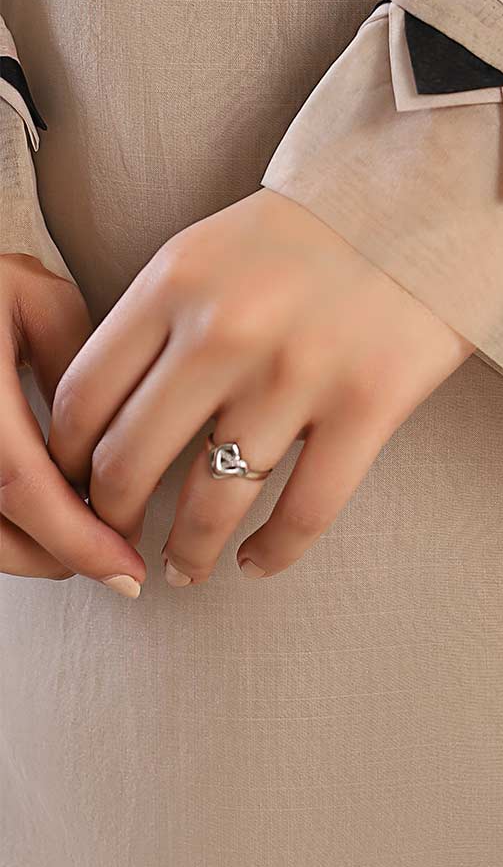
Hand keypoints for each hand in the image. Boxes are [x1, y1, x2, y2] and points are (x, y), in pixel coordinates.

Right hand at [1, 252, 144, 590]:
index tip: (127, 566)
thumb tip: (115, 439)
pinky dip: (9, 528)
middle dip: (62, 557)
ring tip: (89, 537)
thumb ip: (76, 368)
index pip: (20, 486)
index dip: (77, 536)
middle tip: (118, 561)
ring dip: (33, 551)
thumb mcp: (33, 299)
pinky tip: (48, 512)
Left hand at [50, 191, 471, 586]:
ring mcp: (297, 373)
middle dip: (112, 519)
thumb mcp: (216, 246)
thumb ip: (163, 319)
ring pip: (211, 501)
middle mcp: (225, 331)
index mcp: (175, 282)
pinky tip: (258, 561)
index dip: (65, 461)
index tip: (72, 485)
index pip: (82, 398)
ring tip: (183, 567)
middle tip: (117, 539)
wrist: (436, 188)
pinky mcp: (369, 404)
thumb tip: (117, 415)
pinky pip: (305, 510)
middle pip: (130, 462)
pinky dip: (274, 551)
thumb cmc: (324, 221)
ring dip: (186, 550)